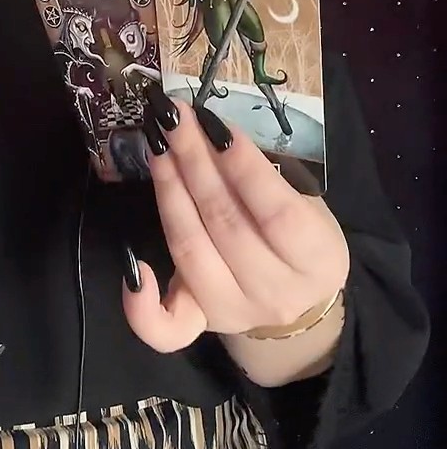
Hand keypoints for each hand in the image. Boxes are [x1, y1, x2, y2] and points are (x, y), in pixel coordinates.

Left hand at [122, 90, 349, 352]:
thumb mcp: (308, 203)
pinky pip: (167, 328)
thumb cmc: (301, 238)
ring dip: (169, 193)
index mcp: (318, 259)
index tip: (214, 125)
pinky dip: (142, 304)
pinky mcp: (199, 325)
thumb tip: (213, 133)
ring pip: (190, 251)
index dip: (243, 167)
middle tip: (174, 120)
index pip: (277, 212)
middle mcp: (276, 292)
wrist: (297, 300)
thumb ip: (271, 178)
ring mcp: (233, 312)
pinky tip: (131, 265)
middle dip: (194, 164)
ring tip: (157, 148)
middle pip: (225, 224)